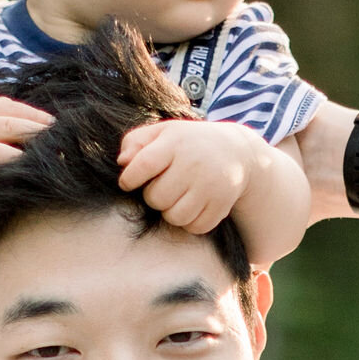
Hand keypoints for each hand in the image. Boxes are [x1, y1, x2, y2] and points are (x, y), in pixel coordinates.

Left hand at [117, 115, 257, 231]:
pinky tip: (193, 206)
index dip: (129, 179)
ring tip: (177, 198)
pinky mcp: (222, 204)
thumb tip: (122, 162)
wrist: (236, 150)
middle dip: (153, 197)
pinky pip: (195, 227)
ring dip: (170, 212)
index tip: (128, 183)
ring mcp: (210, 185)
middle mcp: (194, 163)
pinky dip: (190, 222)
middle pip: (156, 198)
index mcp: (175, 142)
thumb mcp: (161, 132)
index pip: (143, 165)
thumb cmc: (187, 143)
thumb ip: (135, 141)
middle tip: (162, 187)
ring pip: (175, 217)